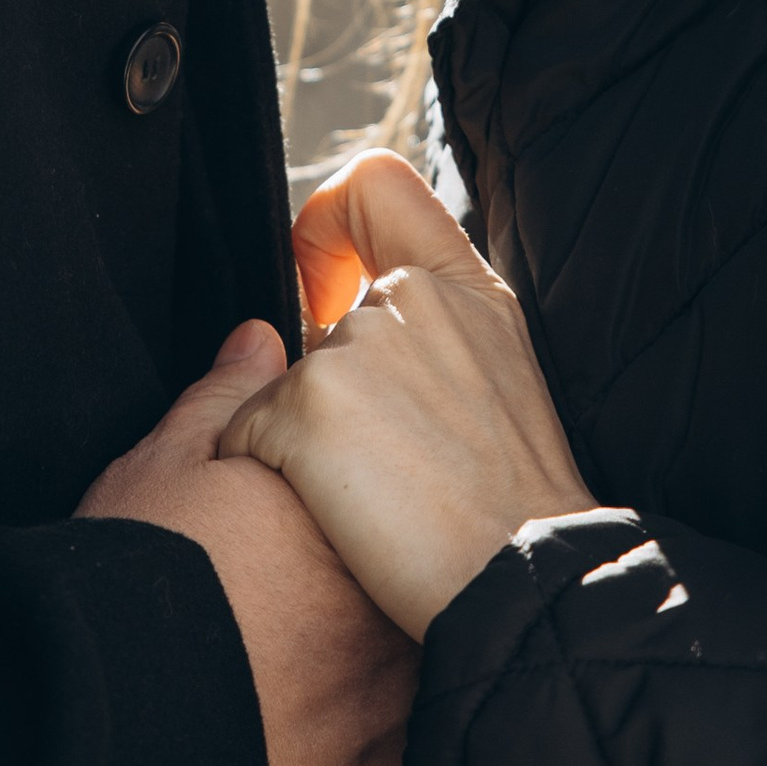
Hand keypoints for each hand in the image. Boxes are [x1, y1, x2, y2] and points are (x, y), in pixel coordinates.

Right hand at [79, 323, 417, 765]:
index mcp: (344, 518)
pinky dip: (371, 756)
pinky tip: (312, 749)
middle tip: (288, 603)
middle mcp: (391, 607)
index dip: (342, 502)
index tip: (295, 526)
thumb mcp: (156, 472)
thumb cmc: (116, 598)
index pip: (386, 488)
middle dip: (366, 583)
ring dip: (372, 668)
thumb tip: (261, 343)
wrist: (90, 747)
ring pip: (413, 670)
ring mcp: (397, 707)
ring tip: (293, 678)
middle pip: (406, 579)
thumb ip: (223, 402)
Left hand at [217, 158, 596, 641]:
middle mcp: (411, 298)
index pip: (376, 185)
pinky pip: (243, 433)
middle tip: (389, 465)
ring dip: (304, 444)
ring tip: (380, 498)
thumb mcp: (499, 379)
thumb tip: (339, 316)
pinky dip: (267, 475)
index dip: (327, 224)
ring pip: (280, 387)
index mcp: (465, 289)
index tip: (323, 284)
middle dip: (328, 395)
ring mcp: (356, 347)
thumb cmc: (512, 506)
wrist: (522, 580)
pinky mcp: (307, 407)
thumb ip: (432, 328)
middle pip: (318, 325)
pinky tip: (337, 514)